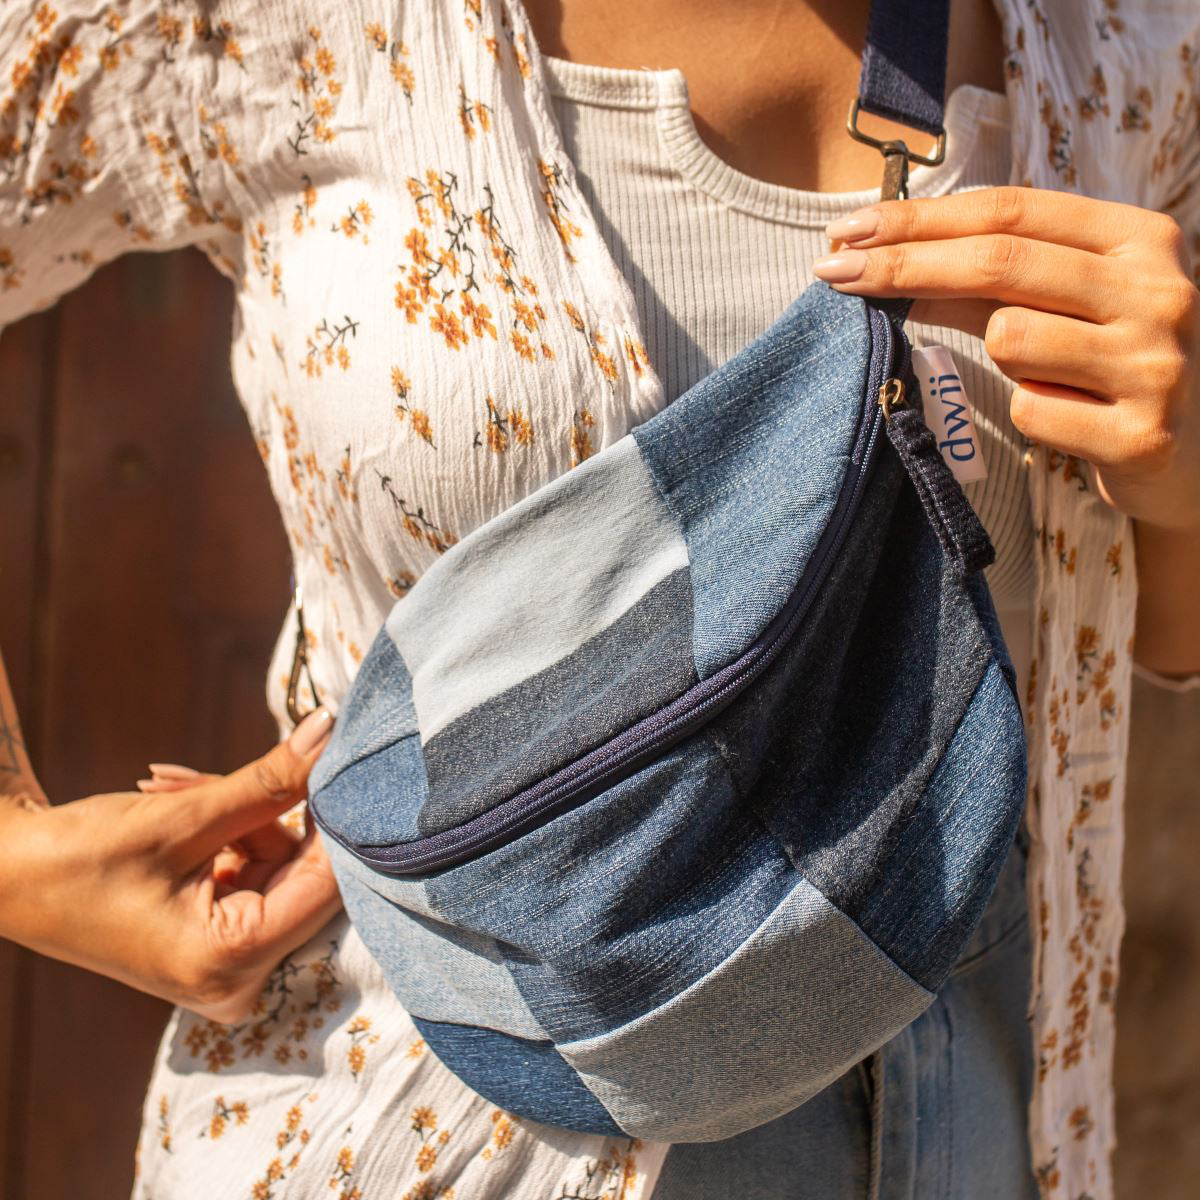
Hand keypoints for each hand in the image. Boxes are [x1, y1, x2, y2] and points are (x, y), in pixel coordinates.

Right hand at [0, 708, 339, 1022]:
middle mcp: (240, 980)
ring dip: (238, 815)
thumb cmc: (81, 855)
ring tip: (170, 790)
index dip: (335, 818)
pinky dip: (228, 832)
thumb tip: (331, 730)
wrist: (9, 877)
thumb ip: (270, 779)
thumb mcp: (184, 816)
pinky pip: (256, 870)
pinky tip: (177, 804)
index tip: (329, 758)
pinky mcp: (223, 941)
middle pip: (304, 873)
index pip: (327, 884)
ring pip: (280, 862)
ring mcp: (233, 965)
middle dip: (264, 812)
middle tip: (200, 779)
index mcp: (230, 962)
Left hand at [816, 187, 1199, 531]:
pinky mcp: (1139, 434)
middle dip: (902, 264)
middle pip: (998, 261)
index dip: (920, 218)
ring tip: (1045, 372)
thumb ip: (996, 276)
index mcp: (1141, 238)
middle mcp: (1157, 289)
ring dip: (1000, 357)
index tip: (849, 230)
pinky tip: (1068, 417)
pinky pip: (1031, 411)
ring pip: (1010, 338)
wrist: (1195, 455)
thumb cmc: (1112, 365)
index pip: (1009, 211)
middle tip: (832, 271)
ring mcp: (1154, 362)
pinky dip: (1030, 414)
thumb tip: (886, 253)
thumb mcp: (1070, 301)